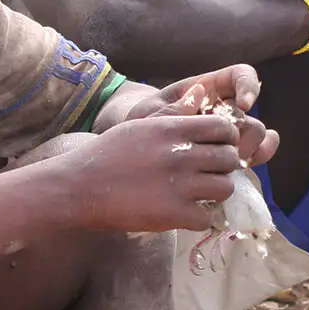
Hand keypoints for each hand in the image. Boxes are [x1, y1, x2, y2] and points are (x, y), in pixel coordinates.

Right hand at [72, 113, 247, 232]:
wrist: (79, 187)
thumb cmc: (108, 153)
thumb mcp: (142, 124)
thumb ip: (175, 111)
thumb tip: (202, 91)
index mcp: (174, 129)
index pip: (223, 128)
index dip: (226, 138)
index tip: (217, 147)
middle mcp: (182, 154)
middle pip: (229, 158)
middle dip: (223, 166)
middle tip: (208, 174)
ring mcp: (180, 185)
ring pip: (225, 188)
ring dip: (216, 193)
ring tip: (200, 195)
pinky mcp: (173, 214)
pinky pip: (206, 218)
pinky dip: (199, 219)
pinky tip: (184, 214)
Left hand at [152, 64, 277, 166]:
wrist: (136, 153)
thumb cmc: (141, 126)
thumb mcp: (148, 115)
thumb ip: (170, 108)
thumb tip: (198, 93)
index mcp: (207, 88)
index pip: (241, 75)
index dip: (249, 85)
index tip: (243, 105)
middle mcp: (224, 107)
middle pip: (250, 111)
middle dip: (241, 130)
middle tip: (224, 148)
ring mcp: (230, 131)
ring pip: (257, 133)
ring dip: (248, 148)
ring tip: (226, 163)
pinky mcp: (232, 152)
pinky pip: (258, 152)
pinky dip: (257, 157)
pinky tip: (246, 165)